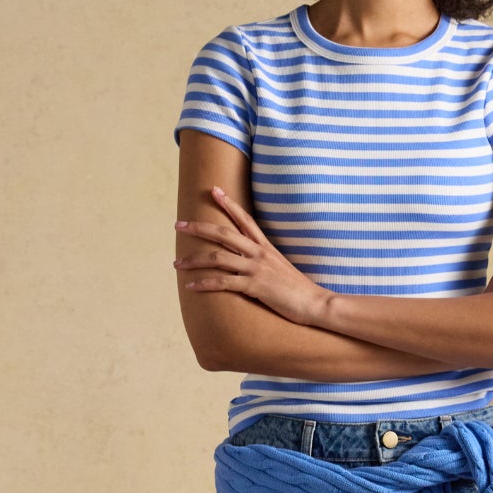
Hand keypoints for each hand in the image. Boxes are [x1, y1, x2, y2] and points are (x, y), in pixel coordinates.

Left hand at [174, 188, 331, 328]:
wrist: (316, 303)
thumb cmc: (299, 289)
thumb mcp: (281, 267)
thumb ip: (265, 261)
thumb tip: (252, 261)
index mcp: (266, 246)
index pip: (244, 219)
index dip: (228, 203)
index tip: (213, 190)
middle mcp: (259, 253)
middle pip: (223, 233)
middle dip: (198, 227)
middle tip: (178, 225)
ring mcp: (256, 268)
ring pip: (217, 257)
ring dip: (193, 260)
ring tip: (176, 264)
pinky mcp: (255, 286)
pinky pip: (223, 282)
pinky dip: (204, 283)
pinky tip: (190, 286)